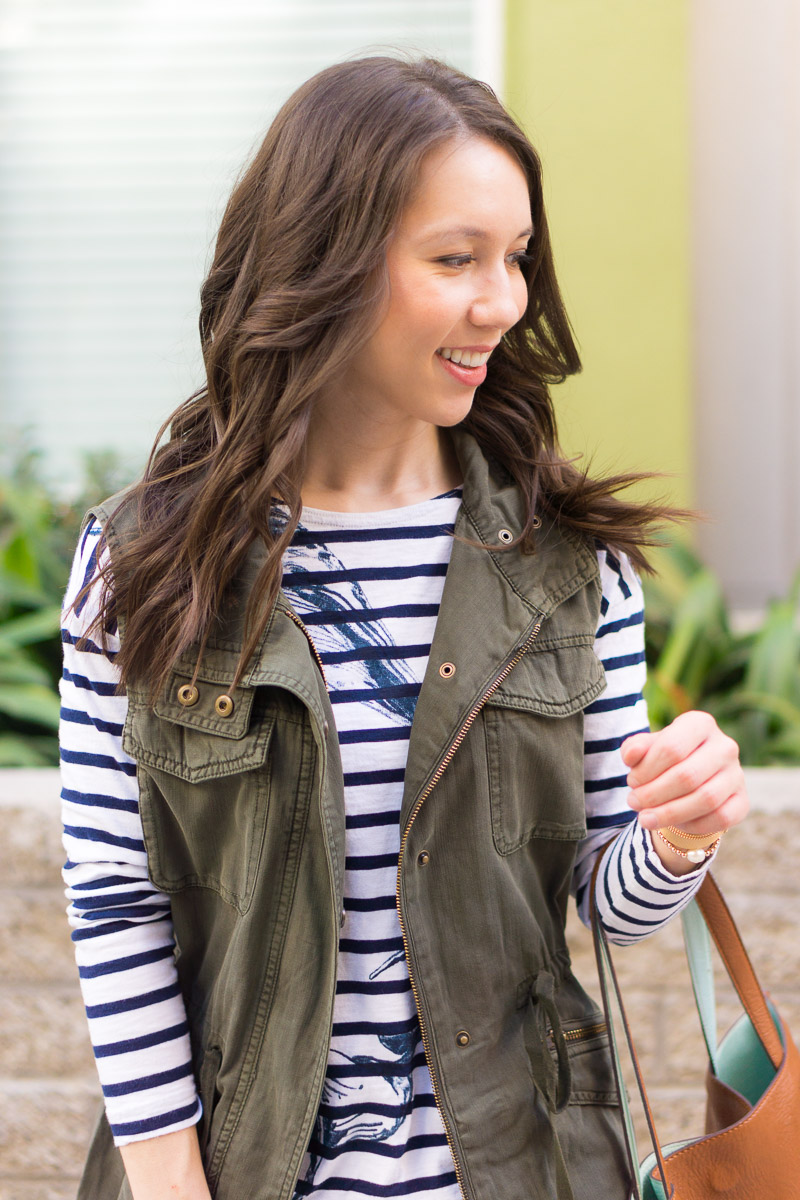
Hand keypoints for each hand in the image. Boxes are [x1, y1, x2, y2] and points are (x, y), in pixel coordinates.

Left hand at [621, 710, 748, 836]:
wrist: (690, 783)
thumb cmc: (663, 761)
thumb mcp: (645, 749)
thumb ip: (635, 748)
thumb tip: (631, 756)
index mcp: (700, 724)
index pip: (672, 747)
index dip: (647, 770)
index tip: (632, 782)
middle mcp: (725, 746)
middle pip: (687, 776)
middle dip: (654, 794)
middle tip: (634, 802)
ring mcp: (737, 774)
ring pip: (705, 799)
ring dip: (670, 813)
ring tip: (645, 818)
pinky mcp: (742, 801)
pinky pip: (721, 818)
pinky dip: (693, 825)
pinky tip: (675, 824)